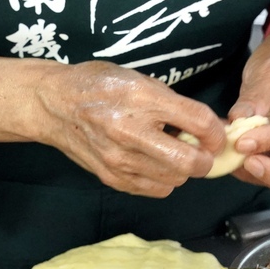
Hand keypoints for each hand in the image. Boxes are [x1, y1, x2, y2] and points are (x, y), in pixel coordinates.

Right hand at [0, 57, 225, 196]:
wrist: (53, 104)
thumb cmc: (99, 85)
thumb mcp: (139, 79)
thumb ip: (173, 103)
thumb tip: (210, 127)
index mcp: (142, 99)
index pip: (199, 122)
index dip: (217, 132)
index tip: (216, 134)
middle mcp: (131, 132)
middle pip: (190, 163)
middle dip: (205, 160)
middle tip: (201, 151)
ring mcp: (120, 160)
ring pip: (175, 181)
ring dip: (182, 170)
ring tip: (171, 153)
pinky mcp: (112, 178)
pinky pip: (155, 190)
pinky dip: (163, 180)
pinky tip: (154, 163)